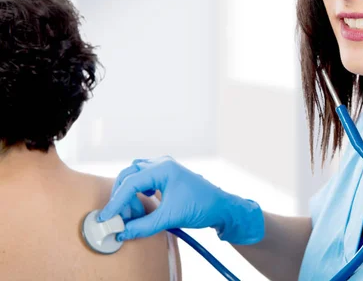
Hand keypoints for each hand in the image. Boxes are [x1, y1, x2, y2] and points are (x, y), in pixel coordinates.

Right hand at [97, 156, 264, 242]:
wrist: (222, 207)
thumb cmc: (201, 206)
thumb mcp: (170, 217)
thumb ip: (143, 226)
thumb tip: (123, 232)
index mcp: (163, 168)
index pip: (131, 182)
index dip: (116, 201)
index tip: (107, 216)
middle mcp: (163, 163)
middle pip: (129, 174)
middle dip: (122, 196)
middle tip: (121, 216)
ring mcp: (165, 167)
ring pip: (136, 175)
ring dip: (130, 192)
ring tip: (134, 212)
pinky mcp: (167, 175)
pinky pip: (145, 178)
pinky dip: (139, 190)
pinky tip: (144, 202)